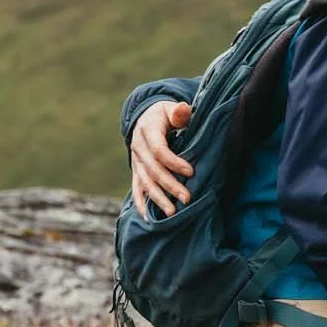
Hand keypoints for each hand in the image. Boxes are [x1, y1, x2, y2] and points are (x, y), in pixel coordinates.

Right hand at [129, 101, 194, 217]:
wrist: (145, 117)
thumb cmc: (165, 114)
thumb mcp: (171, 108)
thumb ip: (179, 111)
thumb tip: (183, 109)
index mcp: (147, 131)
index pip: (159, 150)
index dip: (174, 162)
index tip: (191, 172)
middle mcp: (138, 147)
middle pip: (153, 170)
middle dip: (169, 185)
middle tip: (186, 198)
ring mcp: (135, 160)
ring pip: (145, 182)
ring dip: (158, 198)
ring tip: (171, 212)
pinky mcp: (136, 170)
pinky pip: (136, 188)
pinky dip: (141, 203)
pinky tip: (148, 217)